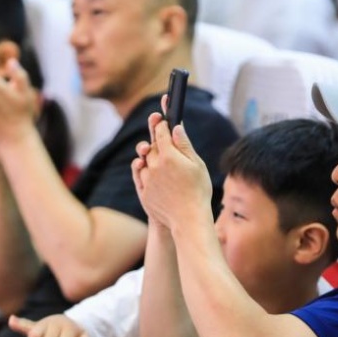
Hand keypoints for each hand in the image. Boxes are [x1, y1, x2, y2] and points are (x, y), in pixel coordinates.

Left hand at [132, 108, 211, 229]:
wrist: (188, 220)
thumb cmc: (198, 191)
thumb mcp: (197, 165)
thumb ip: (184, 145)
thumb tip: (175, 126)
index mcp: (169, 156)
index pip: (162, 132)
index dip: (161, 122)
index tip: (162, 116)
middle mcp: (154, 166)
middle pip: (151, 145)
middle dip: (155, 137)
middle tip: (159, 130)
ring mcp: (147, 179)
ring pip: (144, 160)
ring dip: (149, 156)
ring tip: (157, 156)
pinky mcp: (143, 192)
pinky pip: (139, 176)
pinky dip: (142, 170)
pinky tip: (147, 168)